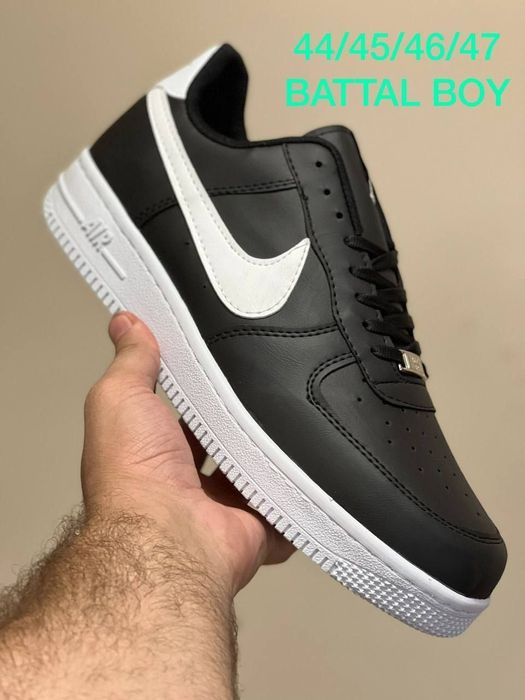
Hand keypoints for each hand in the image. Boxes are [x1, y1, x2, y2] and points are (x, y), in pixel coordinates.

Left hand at [82, 311, 293, 595]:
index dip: (204, 388)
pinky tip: (315, 466)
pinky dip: (299, 494)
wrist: (168, 537)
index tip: (228, 361)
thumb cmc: (133, 471)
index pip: (186, 413)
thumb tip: (125, 323)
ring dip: (273, 451)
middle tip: (273, 386)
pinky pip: (286, 508)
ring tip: (300, 414)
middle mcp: (189, 482)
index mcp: (157, 451)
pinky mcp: (258, 527)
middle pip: (227, 442)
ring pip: (259, 471)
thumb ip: (131, 361)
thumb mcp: (120, 397)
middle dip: (245, 419)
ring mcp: (225, 507)